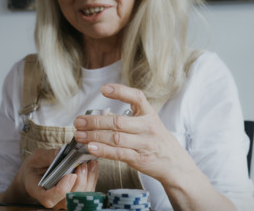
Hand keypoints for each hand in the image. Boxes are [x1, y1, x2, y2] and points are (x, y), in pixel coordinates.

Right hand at [11, 148, 98, 209]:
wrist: (35, 174)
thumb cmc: (34, 167)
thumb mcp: (36, 157)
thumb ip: (47, 156)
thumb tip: (60, 154)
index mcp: (40, 192)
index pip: (51, 198)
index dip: (63, 188)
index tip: (71, 174)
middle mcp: (54, 200)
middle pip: (70, 198)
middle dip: (80, 181)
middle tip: (83, 165)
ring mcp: (65, 199)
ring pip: (81, 196)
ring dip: (89, 179)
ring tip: (90, 163)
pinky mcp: (75, 195)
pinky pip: (87, 191)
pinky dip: (92, 178)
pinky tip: (92, 166)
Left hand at [73, 83, 195, 182]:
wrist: (175, 164)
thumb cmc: (157, 142)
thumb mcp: (149, 124)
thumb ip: (129, 119)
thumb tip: (100, 118)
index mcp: (149, 114)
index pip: (136, 97)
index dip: (120, 92)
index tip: (104, 89)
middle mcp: (147, 127)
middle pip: (117, 121)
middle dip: (94, 121)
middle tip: (78, 121)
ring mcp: (144, 143)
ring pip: (115, 137)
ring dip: (94, 136)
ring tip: (79, 134)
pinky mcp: (140, 158)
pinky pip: (118, 153)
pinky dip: (103, 150)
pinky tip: (91, 147)